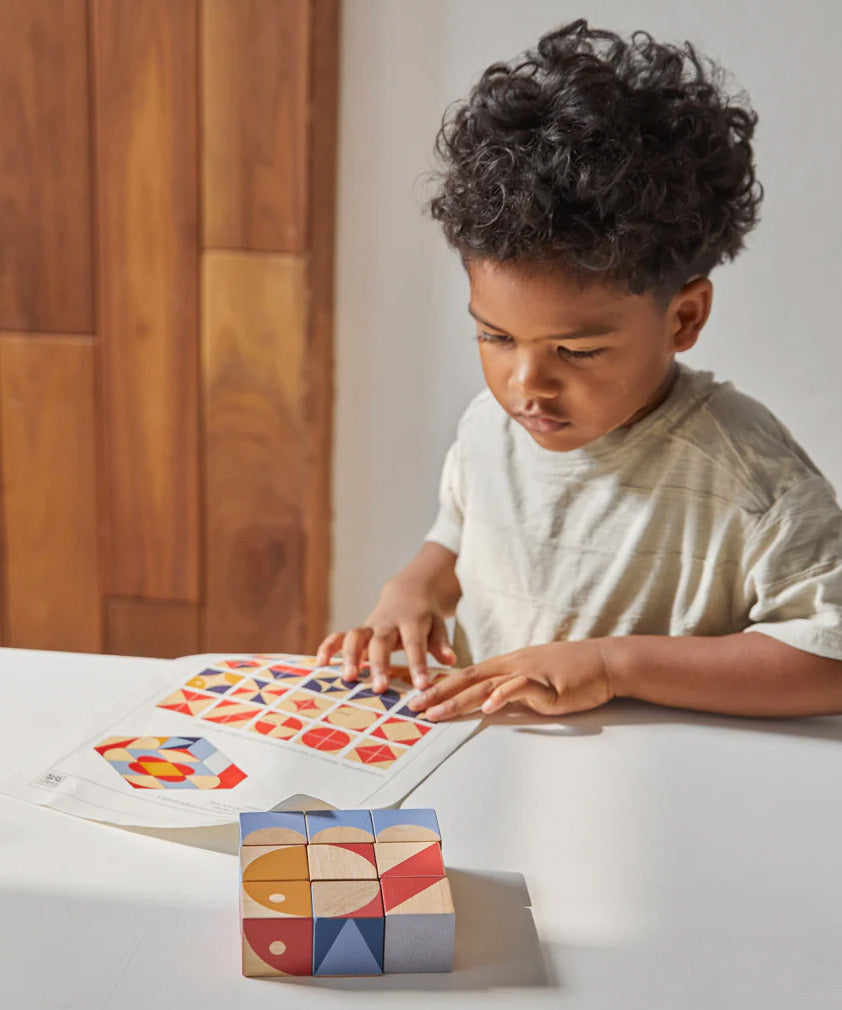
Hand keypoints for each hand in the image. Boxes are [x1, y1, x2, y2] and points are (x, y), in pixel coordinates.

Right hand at [314, 578, 456, 692]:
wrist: (408, 592)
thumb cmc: (425, 617)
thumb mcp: (438, 625)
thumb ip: (441, 643)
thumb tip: (450, 660)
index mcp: (412, 621)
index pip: (415, 643)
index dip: (418, 664)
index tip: (421, 686)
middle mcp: (387, 623)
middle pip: (381, 642)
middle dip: (379, 665)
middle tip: (380, 689)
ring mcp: (369, 626)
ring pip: (355, 636)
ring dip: (350, 656)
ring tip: (349, 678)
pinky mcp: (357, 630)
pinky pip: (339, 636)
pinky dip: (328, 647)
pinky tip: (321, 664)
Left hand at [407, 640, 614, 719]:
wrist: (603, 662)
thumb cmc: (571, 672)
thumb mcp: (534, 679)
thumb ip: (511, 689)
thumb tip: (489, 702)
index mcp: (507, 665)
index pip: (467, 675)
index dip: (441, 686)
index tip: (418, 696)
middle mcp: (512, 666)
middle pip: (468, 679)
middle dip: (438, 694)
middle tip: (413, 707)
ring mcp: (528, 673)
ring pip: (486, 686)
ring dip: (458, 700)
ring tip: (437, 713)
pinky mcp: (546, 683)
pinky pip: (520, 688)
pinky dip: (502, 696)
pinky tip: (487, 707)